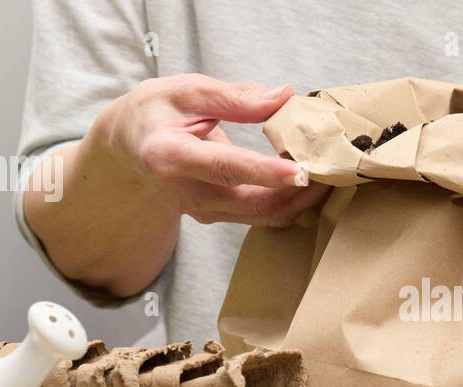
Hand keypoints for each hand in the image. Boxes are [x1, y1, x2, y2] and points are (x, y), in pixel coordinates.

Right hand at [91, 73, 330, 226]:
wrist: (128, 149)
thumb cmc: (154, 114)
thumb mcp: (185, 92)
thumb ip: (233, 97)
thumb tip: (283, 97)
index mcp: (169, 157)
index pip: (224, 168)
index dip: (264, 171)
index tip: (300, 171)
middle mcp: (186, 194)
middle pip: (254, 203)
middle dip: (300, 190)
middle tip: (334, 165)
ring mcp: (202, 211)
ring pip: (264, 215)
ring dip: (302, 197)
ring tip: (329, 170)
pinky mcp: (217, 217)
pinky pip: (261, 215)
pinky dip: (290, 200)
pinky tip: (308, 178)